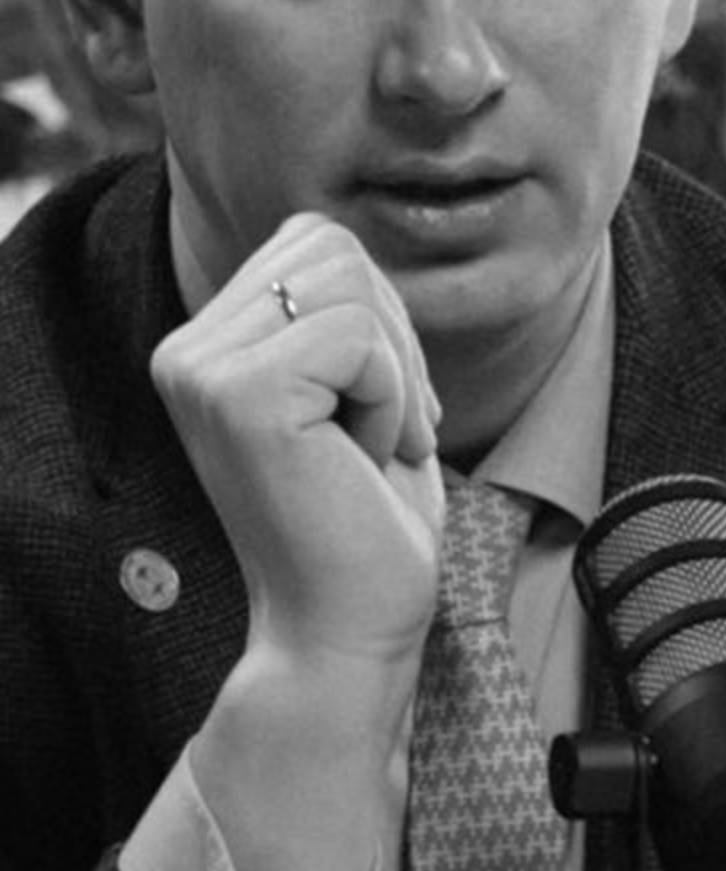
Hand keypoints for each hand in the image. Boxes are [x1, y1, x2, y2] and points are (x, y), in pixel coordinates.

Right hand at [151, 217, 447, 870]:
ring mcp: (203, 371)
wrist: (348, 631)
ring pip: (350, 284)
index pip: (318, 243)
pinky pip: (360, 337)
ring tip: (366, 450)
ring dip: (394, 373)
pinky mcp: (241, 397)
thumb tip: (343, 240)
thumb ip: (338, 312)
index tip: (379, 410)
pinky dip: (391, 399)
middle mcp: (186, 351)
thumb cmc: (367, 523)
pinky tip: (364, 464)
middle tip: (379, 434)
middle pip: (333, 248)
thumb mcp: (355, 392)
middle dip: (393, 338)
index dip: (381, 317)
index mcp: (205, 345)